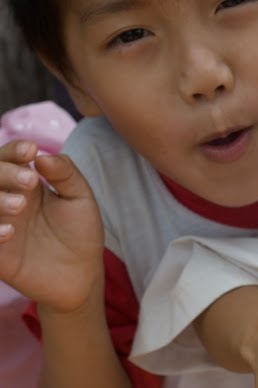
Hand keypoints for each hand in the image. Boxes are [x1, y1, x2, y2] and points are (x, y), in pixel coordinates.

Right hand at [0, 140, 103, 313]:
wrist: (82, 274)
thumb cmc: (82, 232)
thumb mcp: (80, 198)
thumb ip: (65, 173)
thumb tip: (42, 155)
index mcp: (24, 184)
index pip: (8, 159)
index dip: (14, 151)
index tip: (31, 150)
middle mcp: (6, 200)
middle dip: (5, 172)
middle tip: (30, 181)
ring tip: (20, 205)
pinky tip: (8, 232)